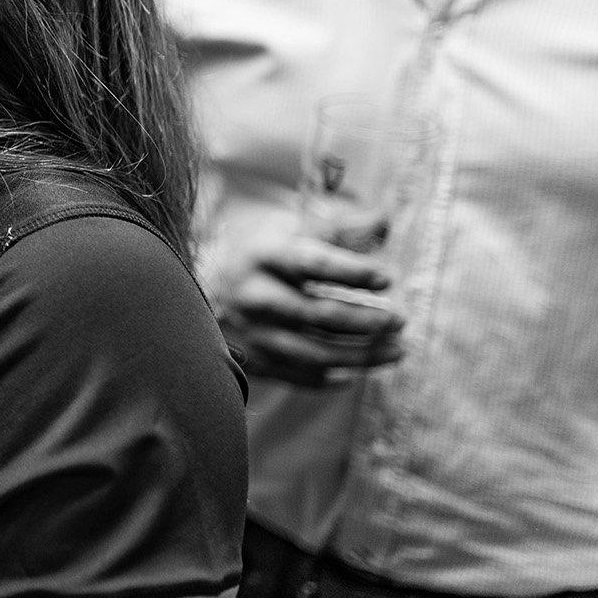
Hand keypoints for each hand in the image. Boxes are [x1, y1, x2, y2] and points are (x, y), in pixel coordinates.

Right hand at [217, 235, 400, 386]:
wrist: (196, 288)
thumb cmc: (262, 256)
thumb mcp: (290, 232)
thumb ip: (338, 227)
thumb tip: (383, 220)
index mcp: (263, 256)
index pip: (312, 263)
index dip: (352, 272)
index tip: (388, 279)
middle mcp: (253, 295)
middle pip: (317, 314)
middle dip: (365, 320)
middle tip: (400, 320)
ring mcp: (251, 332)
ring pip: (313, 353)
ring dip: (361, 356)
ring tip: (398, 350)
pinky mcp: (252, 360)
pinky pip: (298, 376)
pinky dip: (331, 378)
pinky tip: (355, 372)